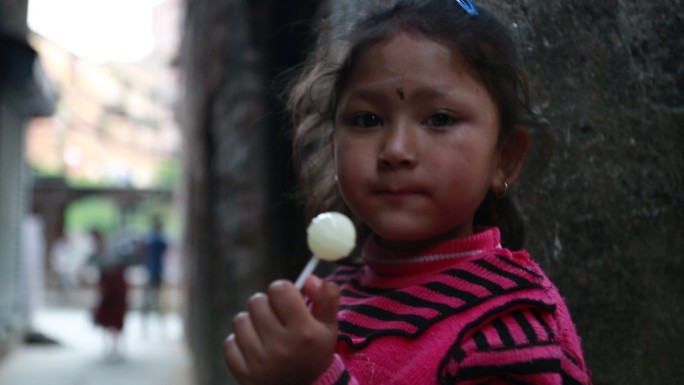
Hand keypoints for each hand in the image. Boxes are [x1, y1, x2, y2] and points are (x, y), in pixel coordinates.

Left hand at [224, 276, 339, 384]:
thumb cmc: (315, 353)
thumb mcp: (329, 327)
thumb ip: (327, 297)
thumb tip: (310, 278)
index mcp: (304, 332)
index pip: (279, 289)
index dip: (283, 290)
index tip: (287, 300)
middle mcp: (282, 347)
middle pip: (257, 301)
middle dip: (266, 305)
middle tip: (277, 318)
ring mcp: (261, 362)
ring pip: (240, 320)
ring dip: (252, 323)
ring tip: (266, 334)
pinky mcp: (245, 375)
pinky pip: (230, 343)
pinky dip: (240, 343)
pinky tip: (255, 349)